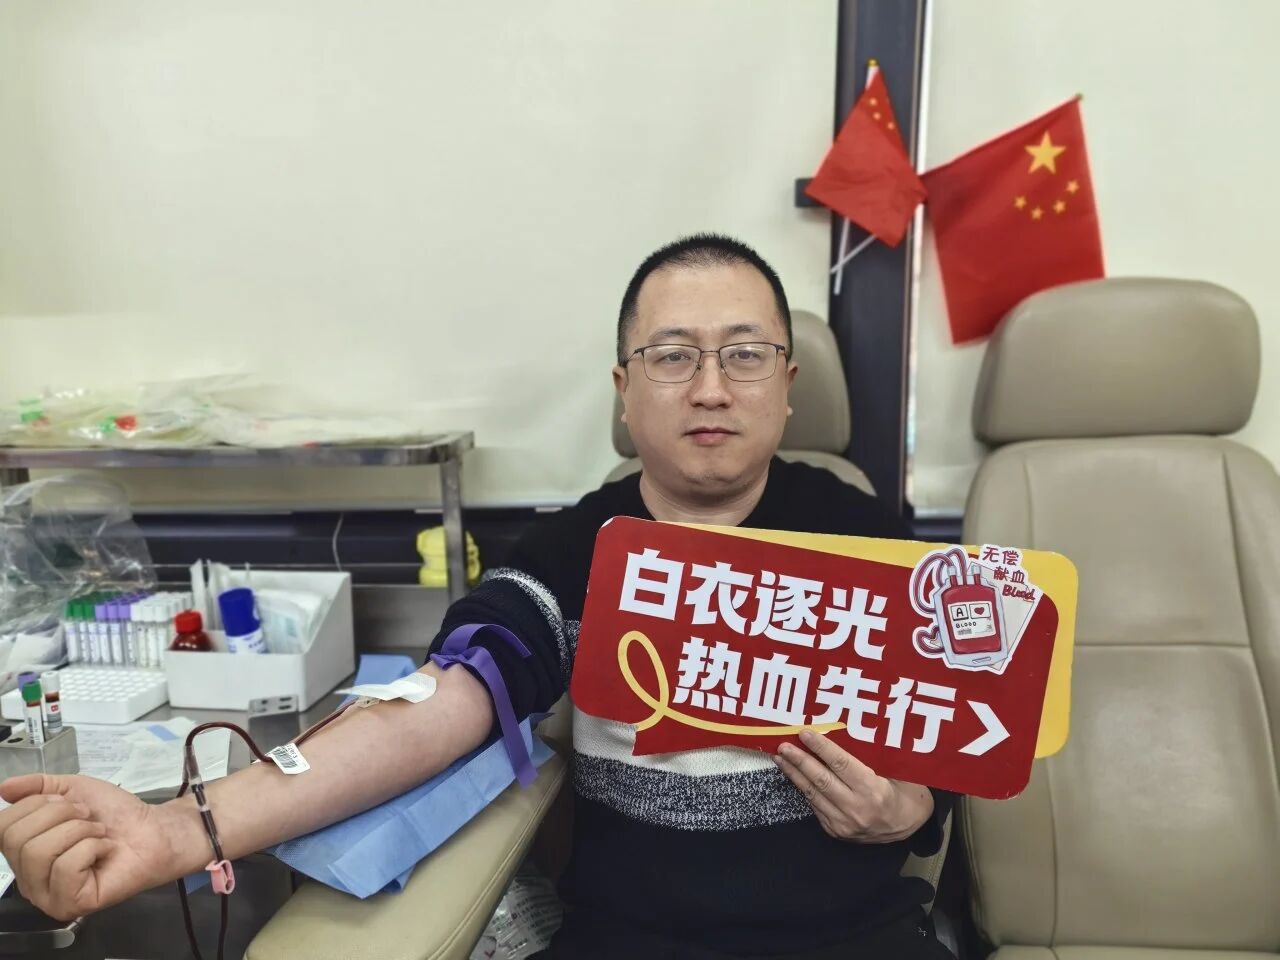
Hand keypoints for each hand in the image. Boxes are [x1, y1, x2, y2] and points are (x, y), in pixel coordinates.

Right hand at [0, 774, 191, 920]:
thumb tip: (3, 788)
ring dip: (80, 831)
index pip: (3, 826)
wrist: (152, 829)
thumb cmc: (111, 814)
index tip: (69, 804)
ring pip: (39, 852)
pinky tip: (105, 852)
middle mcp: (27, 879)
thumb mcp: (71, 789)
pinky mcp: (69, 905)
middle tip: (89, 820)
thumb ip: (36, 786)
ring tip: (99, 835)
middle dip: (62, 815)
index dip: (38, 804)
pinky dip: (92, 848)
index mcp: (22, 852)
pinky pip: (65, 867)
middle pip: (18, 839)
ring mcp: (46, 897)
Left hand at [775, 730, 932, 842]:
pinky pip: (815, 806)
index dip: (821, 748)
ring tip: (780, 757)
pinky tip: (794, 775)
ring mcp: (844, 824)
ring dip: (794, 774)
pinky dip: (803, 789)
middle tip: (783, 745)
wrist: (907, 826)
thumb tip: (839, 733)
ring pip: (813, 794)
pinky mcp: (835, 831)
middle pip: (821, 780)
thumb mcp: (895, 770)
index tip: (804, 733)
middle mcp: (856, 809)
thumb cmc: (904, 791)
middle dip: (800, 761)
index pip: (841, 765)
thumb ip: (870, 756)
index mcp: (873, 791)